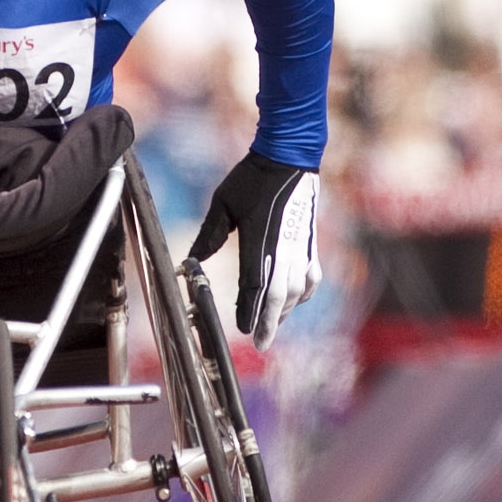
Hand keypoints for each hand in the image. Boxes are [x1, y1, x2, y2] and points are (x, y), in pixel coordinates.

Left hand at [190, 153, 320, 345]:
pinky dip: (303, 293)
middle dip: (269, 322)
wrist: (290, 157)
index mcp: (260, 241)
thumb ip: (209, 235)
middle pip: (279, 296)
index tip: (242, 329)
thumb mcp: (223, 204)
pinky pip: (310, 276)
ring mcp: (301, 247)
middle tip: (261, 343)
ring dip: (284, 311)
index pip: (254, 286)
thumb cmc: (253, 178)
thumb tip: (191, 261)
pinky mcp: (310, 242)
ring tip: (272, 325)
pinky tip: (297, 300)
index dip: (249, 311)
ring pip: (296, 290)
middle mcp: (284, 249)